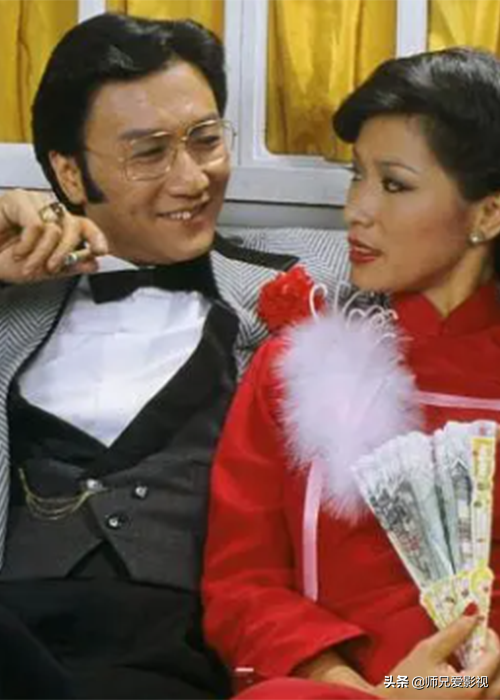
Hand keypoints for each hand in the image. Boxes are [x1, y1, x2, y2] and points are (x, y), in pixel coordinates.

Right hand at [0, 189, 107, 283]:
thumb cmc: (7, 261)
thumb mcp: (44, 269)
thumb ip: (69, 266)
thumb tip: (95, 263)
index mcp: (58, 224)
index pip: (84, 225)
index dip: (96, 236)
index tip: (101, 251)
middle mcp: (49, 210)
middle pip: (72, 227)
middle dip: (64, 253)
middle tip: (50, 268)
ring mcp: (34, 202)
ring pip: (55, 229)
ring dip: (42, 253)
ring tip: (27, 264)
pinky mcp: (17, 199)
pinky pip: (36, 225)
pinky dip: (28, 244)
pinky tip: (18, 251)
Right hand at [377, 615, 499, 698]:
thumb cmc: (407, 681)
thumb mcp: (428, 650)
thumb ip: (454, 632)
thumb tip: (473, 612)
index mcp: (471, 687)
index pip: (495, 657)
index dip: (490, 637)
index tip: (478, 625)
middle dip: (493, 655)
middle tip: (479, 640)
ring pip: (496, 690)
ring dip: (490, 670)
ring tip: (471, 656)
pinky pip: (486, 697)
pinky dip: (483, 682)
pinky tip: (466, 673)